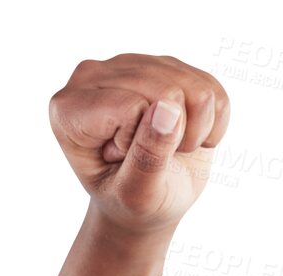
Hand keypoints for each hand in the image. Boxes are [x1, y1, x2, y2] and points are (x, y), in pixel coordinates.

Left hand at [48, 53, 230, 235]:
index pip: (130, 107)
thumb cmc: (130, 203)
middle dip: (172, 138)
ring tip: (167, 148)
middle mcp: (95, 74)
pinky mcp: (170, 66)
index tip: (119, 161)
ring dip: (194, 133)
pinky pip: (214, 91)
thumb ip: (148, 156)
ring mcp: (135, 64)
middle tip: (150, 158)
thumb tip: (169, 108)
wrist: (148, 199)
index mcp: (69, 106)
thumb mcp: (135, 195)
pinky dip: (211, 125)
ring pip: (195, 89)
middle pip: (166, 92)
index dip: (137, 144)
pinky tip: (184, 137)